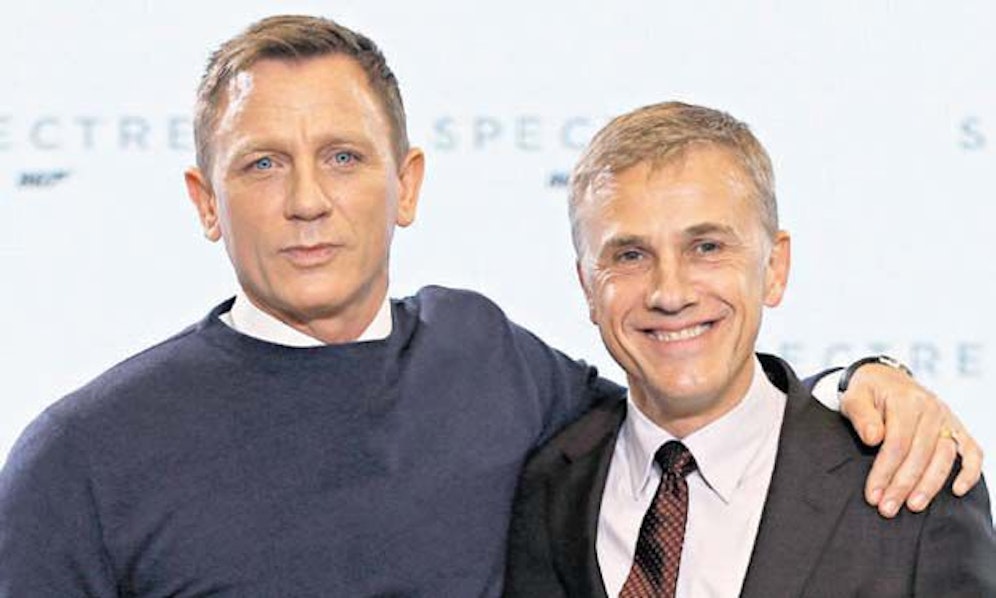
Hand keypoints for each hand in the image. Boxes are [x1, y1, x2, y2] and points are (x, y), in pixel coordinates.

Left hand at [838, 364, 982, 517]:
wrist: (884, 378)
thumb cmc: (866, 393)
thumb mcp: (853, 397)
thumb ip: (861, 416)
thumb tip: (873, 438)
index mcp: (906, 400)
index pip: (897, 443)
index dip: (884, 472)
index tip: (873, 495)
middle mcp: (931, 409)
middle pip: (920, 454)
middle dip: (903, 485)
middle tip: (887, 509)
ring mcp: (948, 418)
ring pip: (945, 457)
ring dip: (930, 485)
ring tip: (913, 507)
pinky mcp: (957, 427)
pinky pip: (972, 451)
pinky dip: (969, 472)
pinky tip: (957, 491)